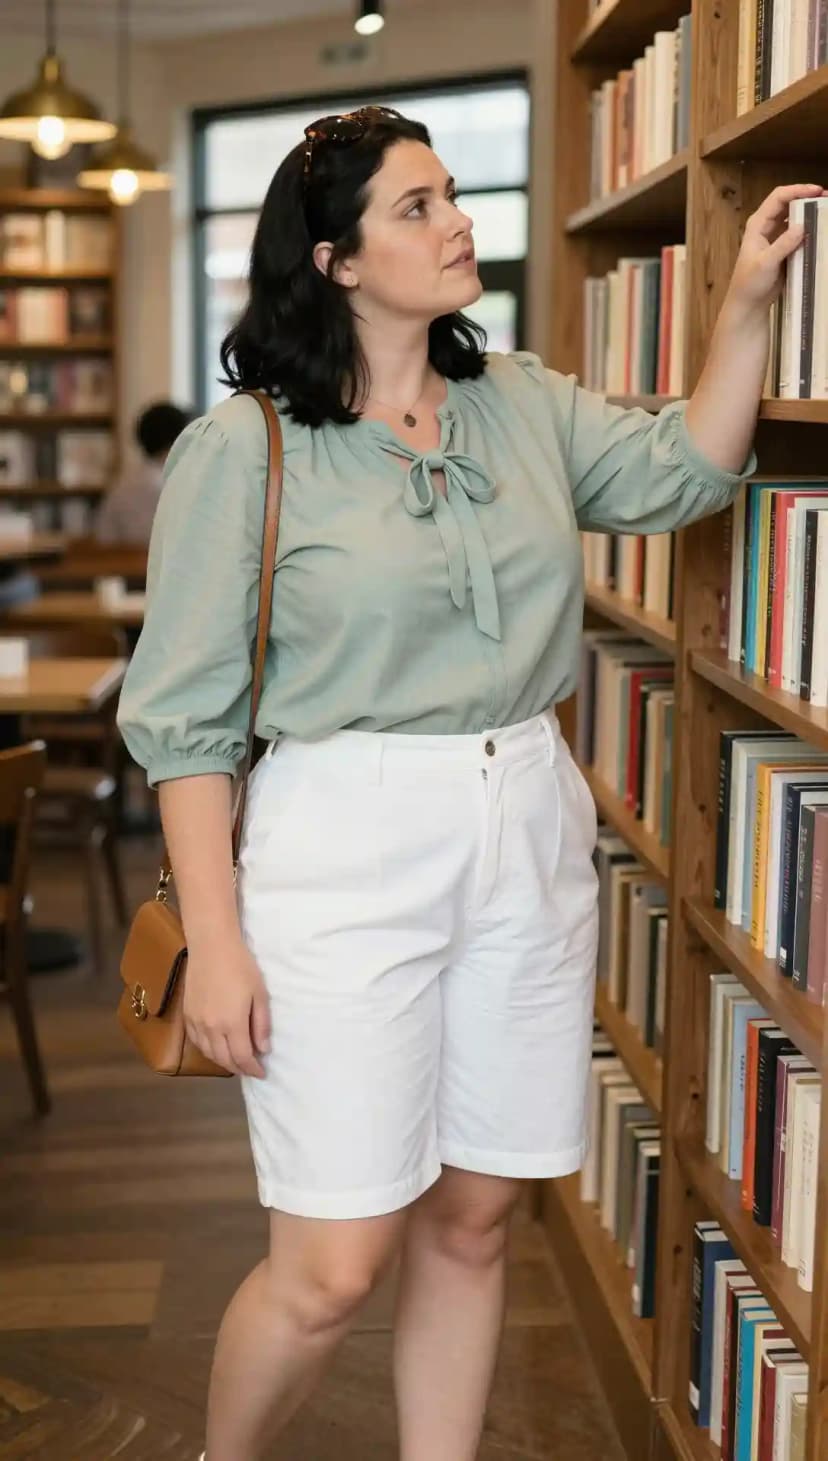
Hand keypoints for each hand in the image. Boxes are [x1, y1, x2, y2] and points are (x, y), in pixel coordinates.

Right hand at [184, 938, 271, 1077]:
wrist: (211, 946)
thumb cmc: (240, 966)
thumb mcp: (259, 994)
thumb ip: (261, 1024)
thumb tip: (263, 1049)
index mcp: (231, 1023)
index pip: (242, 1057)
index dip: (253, 1069)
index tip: (262, 1073)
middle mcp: (211, 1028)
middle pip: (225, 1060)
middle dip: (240, 1068)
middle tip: (251, 1069)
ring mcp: (196, 1022)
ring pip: (209, 1054)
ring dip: (223, 1062)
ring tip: (236, 1061)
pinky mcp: (187, 1015)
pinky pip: (197, 1042)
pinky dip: (208, 1051)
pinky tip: (216, 1048)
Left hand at [724, 183, 824, 320]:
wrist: (749, 304)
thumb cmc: (750, 283)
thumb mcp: (766, 263)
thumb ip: (783, 244)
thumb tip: (802, 226)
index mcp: (758, 224)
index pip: (778, 198)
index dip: (797, 190)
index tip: (817, 191)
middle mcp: (767, 226)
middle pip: (788, 203)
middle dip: (807, 198)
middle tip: (826, 198)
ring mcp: (776, 237)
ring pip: (795, 217)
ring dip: (810, 212)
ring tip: (826, 211)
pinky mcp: (784, 248)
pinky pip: (799, 234)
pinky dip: (809, 229)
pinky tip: (821, 229)